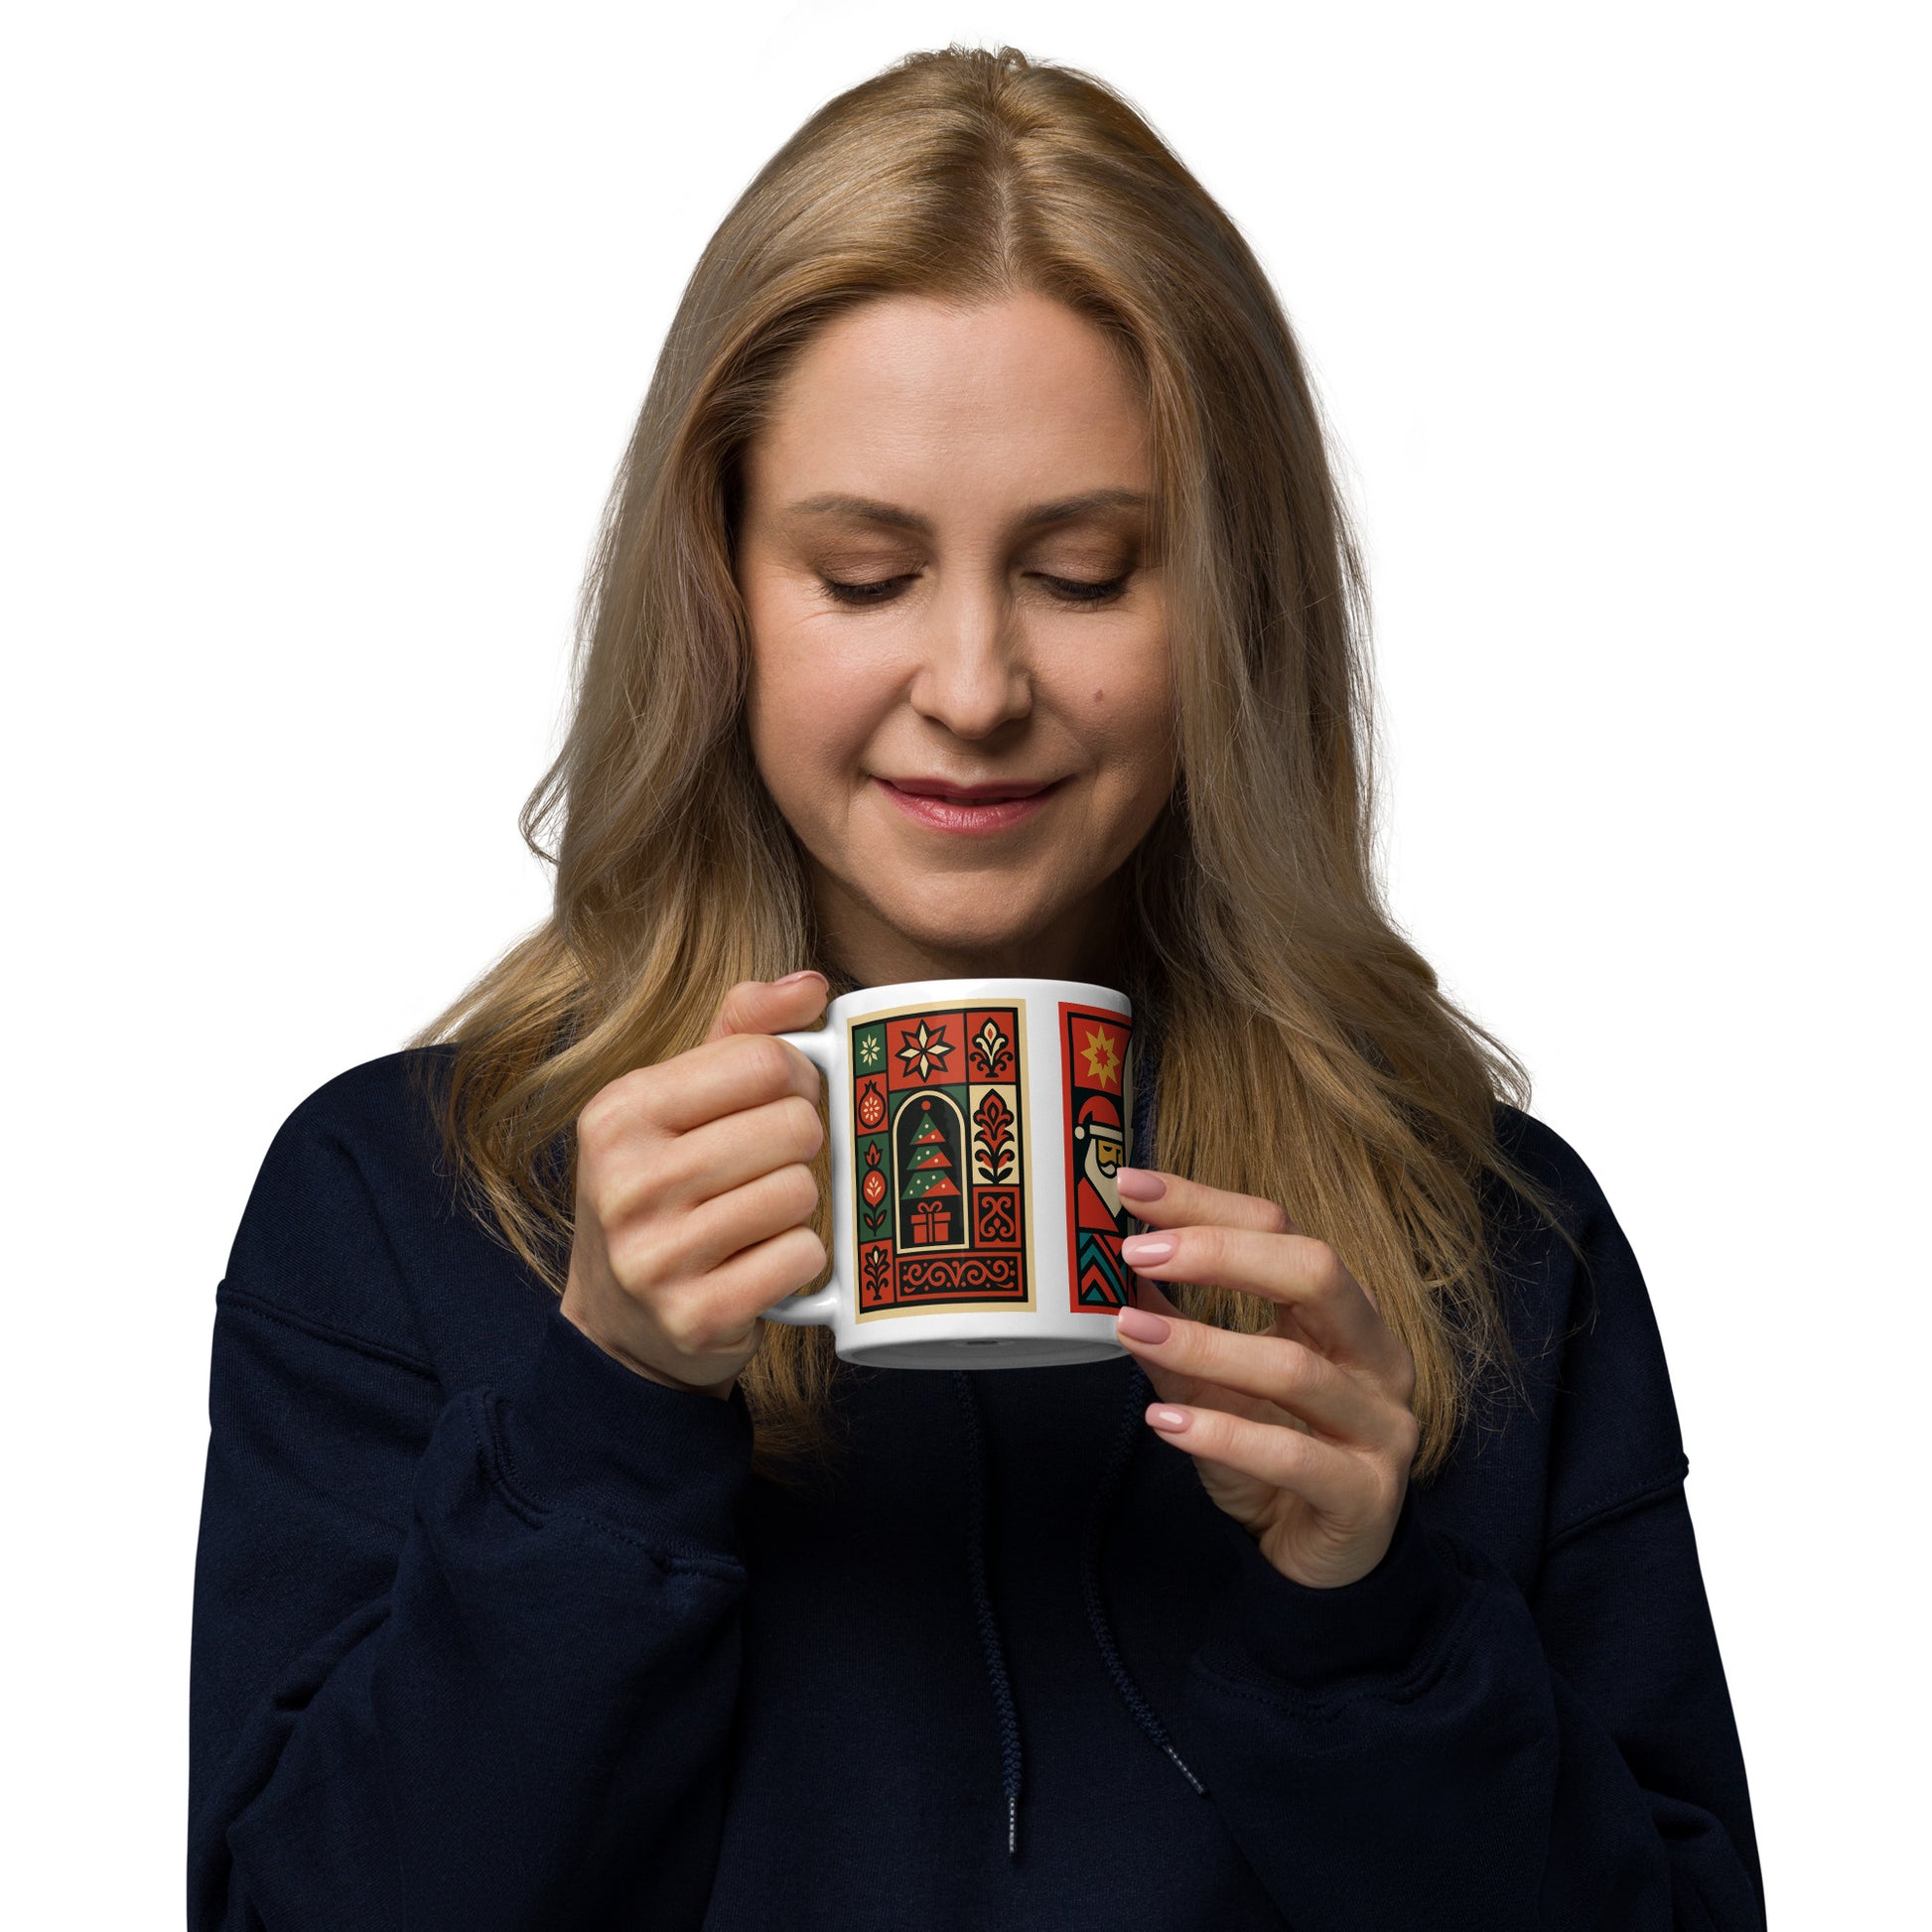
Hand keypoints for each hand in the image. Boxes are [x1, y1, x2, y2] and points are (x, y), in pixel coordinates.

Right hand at [560, 972, 830, 1399]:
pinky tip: (763, 1262)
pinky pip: (801, 1257)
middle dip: (803, 1145)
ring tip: (761, 1216)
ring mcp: (654, 1255)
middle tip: (774, 1165)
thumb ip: (740, 1033)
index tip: (787, 1099)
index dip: (799, 1077)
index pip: (763, 1060)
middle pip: (793, 1126)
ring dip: (800, 1205)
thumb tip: (811, 984)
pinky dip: (801, 1259)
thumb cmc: (663, 1193)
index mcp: (621, 1112)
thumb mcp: (676, 1104)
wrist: (620, 1325)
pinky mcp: (693, 1314)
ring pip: (801, 1192)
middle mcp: (626, 1180)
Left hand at [1110, 1166, 1420, 1589]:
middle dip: (1221, 1254)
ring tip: (1130, 1331)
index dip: (1206, 1203)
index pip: (1282, 1230)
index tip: (1131, 1186)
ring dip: (1205, 1345)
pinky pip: (1294, 1455)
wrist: (1321, 1564)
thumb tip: (1114, 1274)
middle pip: (1316, 1272)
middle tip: (1137, 1251)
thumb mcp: (1213, 1387)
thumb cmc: (1272, 1457)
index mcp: (1343, 1312)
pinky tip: (1166, 1421)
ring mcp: (1380, 1426)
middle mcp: (1375, 1355)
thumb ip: (1173, 1334)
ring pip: (1297, 1367)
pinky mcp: (1365, 1495)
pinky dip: (1224, 1434)